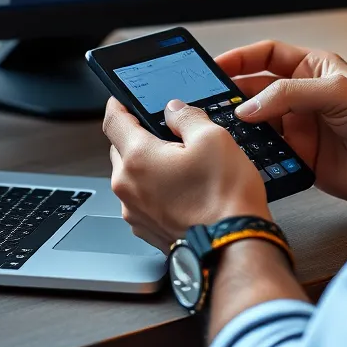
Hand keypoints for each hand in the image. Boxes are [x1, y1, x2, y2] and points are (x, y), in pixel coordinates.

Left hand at [103, 97, 269, 251]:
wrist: (233, 247)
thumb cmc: (224, 197)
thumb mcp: (213, 138)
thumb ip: (187, 117)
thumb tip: (174, 110)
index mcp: (138, 159)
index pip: (113, 121)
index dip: (117, 104)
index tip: (121, 99)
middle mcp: (128, 187)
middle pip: (120, 149)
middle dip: (137, 136)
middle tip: (165, 131)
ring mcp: (135, 212)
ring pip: (132, 176)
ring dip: (147, 166)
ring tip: (181, 164)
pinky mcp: (147, 230)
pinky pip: (142, 200)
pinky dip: (155, 190)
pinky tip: (182, 189)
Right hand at [219, 40, 346, 205]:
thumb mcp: (337, 93)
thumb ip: (289, 95)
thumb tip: (247, 106)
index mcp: (313, 68)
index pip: (266, 55)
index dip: (240, 58)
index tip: (213, 67)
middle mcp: (303, 96)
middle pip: (256, 90)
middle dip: (232, 95)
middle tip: (207, 102)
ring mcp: (301, 127)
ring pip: (258, 123)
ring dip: (241, 126)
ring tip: (220, 130)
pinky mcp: (302, 158)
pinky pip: (269, 153)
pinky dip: (254, 154)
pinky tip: (244, 155)